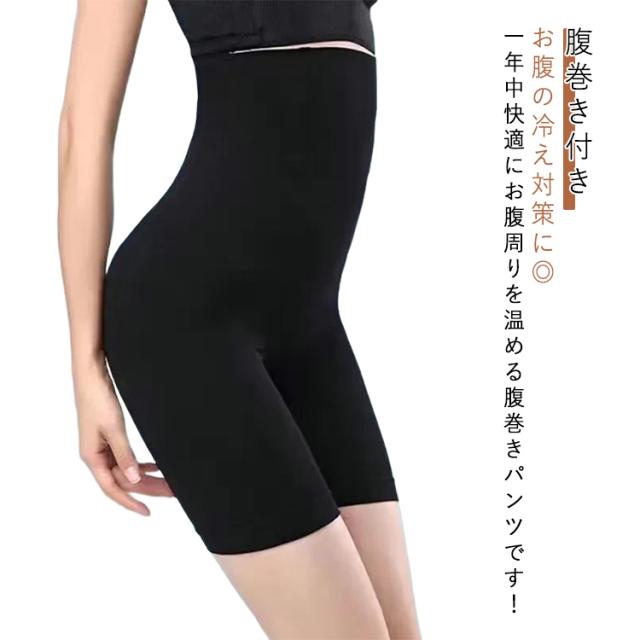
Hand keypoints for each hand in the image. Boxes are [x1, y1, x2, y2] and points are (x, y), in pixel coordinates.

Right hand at [73, 357, 172, 514]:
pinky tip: (156, 466)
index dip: (130, 502)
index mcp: (92, 457)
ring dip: (147, 477)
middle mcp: (95, 456)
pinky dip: (141, 464)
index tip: (147, 512)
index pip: (112, 489)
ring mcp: (102, 448)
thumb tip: (134, 479)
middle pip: (123, 481)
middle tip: (172, 492)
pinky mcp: (108, 439)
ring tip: (168, 482)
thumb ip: (124, 455)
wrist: (91, 377)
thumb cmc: (97, 400)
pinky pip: (125, 459)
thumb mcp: (114, 428)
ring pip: (126, 471)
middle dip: (147, 489)